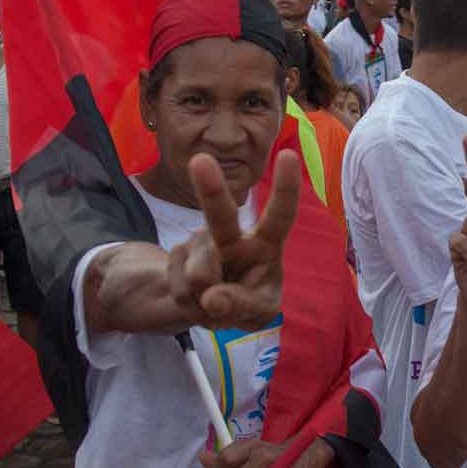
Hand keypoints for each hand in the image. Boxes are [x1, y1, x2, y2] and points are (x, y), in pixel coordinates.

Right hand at [167, 150, 300, 331]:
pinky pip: (181, 290)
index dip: (286, 188)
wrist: (212, 308)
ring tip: (215, 303)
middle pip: (221, 214)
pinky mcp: (178, 255)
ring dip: (205, 302)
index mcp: (266, 243)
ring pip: (199, 275)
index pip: (281, 214)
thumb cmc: (250, 299)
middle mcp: (232, 235)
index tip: (288, 154)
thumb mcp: (259, 312)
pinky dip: (191, 308)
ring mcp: (202, 242)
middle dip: (211, 188)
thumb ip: (242, 305)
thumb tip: (211, 298)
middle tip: (200, 160)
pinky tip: (198, 301)